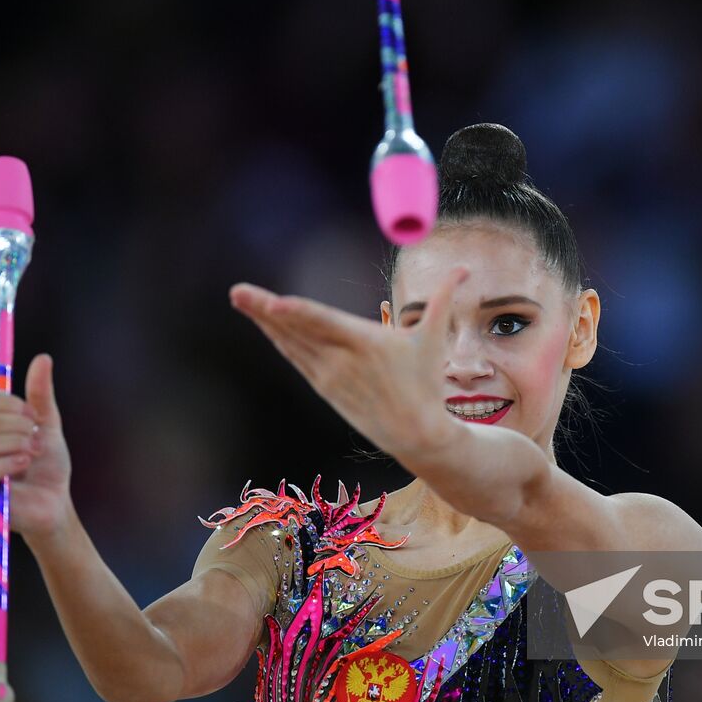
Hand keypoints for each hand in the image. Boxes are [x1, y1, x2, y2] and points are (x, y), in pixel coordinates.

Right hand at [0, 353, 72, 540]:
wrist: (55, 503)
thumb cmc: (46, 465)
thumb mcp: (47, 424)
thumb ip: (41, 394)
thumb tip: (43, 357)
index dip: (9, 403)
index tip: (34, 414)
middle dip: (17, 426)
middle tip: (38, 437)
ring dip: (16, 444)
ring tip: (35, 451)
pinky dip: (6, 463)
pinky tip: (25, 462)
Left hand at [229, 267, 469, 461]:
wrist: (416, 433)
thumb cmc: (426, 381)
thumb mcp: (433, 338)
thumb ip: (443, 298)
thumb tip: (465, 268)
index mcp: (367, 343)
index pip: (325, 323)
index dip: (297, 312)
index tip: (273, 303)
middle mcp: (342, 360)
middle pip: (297, 330)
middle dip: (264, 310)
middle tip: (237, 291)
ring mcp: (330, 376)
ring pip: (291, 344)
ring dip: (264, 322)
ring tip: (242, 300)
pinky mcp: (325, 388)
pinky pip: (296, 358)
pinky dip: (279, 340)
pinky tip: (264, 324)